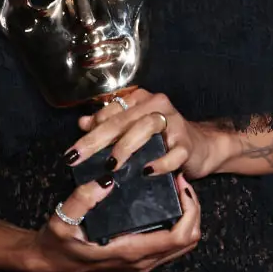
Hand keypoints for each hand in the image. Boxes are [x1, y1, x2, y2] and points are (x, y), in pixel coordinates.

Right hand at [27, 170, 200, 271]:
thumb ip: (82, 200)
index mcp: (131, 251)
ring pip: (183, 244)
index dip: (189, 209)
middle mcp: (142, 260)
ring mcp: (142, 262)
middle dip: (193, 209)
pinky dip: (177, 222)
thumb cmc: (57, 242)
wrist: (49, 262)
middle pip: (189, 240)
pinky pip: (171, 244)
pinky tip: (163, 201)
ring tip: (174, 188)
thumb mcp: (62, 219)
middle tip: (180, 181)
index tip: (180, 182)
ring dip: (187, 216)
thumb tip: (107, 181)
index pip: (180, 236)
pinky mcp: (138, 258)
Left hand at [70, 88, 230, 180]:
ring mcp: (173, 123)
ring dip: (126, 146)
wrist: (200, 146)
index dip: (90, 129)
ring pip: (146, 127)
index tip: (72, 150)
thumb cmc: (161, 138)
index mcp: (140, 99)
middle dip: (98, 139)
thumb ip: (109, 124)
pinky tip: (146, 172)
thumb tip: (82, 122)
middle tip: (78, 157)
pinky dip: (160, 162)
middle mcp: (156, 105)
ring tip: (110, 165)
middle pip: (123, 119)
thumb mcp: (133, 129)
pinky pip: (174, 153)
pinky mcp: (186, 144)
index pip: (111, 111)